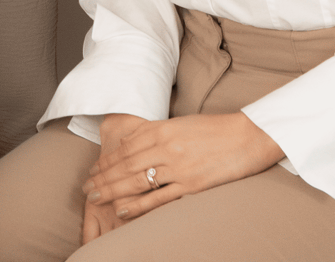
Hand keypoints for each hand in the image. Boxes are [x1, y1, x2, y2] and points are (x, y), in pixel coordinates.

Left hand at [82, 112, 283, 222]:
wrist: (247, 137)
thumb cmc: (215, 130)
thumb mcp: (181, 124)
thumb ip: (155, 132)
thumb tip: (129, 140)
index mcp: (163, 129)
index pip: (125, 147)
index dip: (106, 160)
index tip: (93, 170)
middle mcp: (166, 147)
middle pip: (125, 164)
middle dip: (103, 177)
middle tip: (87, 188)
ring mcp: (177, 167)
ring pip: (136, 180)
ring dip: (113, 190)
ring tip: (96, 198)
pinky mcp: (190, 186)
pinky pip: (158, 198)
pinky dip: (137, 206)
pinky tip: (122, 210)